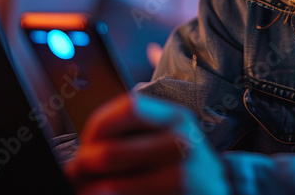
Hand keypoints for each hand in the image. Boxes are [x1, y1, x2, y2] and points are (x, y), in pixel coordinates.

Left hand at [66, 93, 229, 194]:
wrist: (218, 188)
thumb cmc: (182, 161)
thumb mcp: (166, 134)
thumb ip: (131, 134)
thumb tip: (79, 157)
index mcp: (176, 118)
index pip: (129, 107)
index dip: (97, 125)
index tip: (87, 142)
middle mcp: (181, 145)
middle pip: (112, 153)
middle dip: (84, 165)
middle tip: (76, 173)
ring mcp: (181, 178)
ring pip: (114, 187)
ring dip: (91, 190)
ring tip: (87, 190)